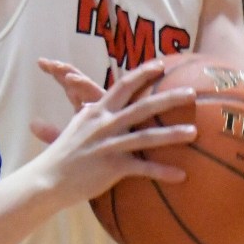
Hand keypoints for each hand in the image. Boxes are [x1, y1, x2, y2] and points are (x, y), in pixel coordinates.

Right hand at [30, 58, 196, 207]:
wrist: (48, 178)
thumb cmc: (62, 154)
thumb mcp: (75, 127)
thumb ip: (87, 114)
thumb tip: (91, 104)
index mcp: (96, 111)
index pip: (122, 86)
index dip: (143, 74)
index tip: (161, 65)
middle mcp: (104, 124)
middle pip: (142, 107)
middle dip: (168, 98)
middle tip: (192, 92)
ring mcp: (109, 145)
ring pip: (146, 137)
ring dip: (172, 134)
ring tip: (195, 132)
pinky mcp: (112, 167)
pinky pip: (142, 169)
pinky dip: (162, 171)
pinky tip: (182, 175)